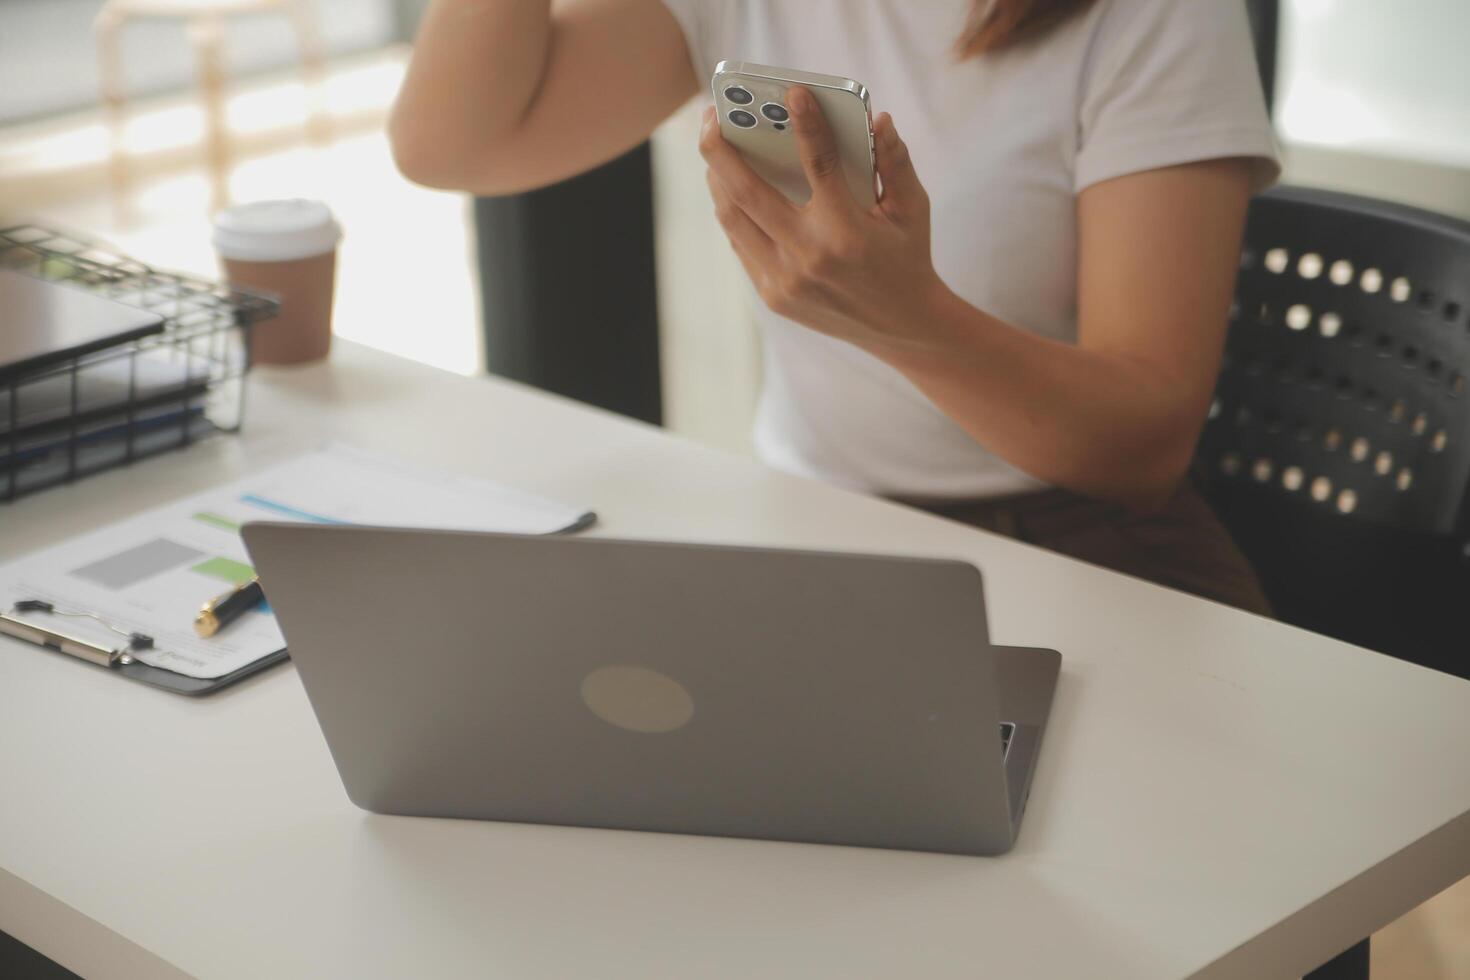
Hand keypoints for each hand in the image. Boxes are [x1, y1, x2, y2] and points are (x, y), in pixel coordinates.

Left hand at [699, 88, 950, 356]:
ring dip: (716, 179)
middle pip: (747, 192)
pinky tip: (728, 188)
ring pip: (733, 219)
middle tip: (711, 116)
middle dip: (720, 149)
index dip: (805, 124)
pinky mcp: (773, 296)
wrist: (901, 327)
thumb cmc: (907, 258)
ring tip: (714, 150)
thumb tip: (878, 120)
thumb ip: (895, 162)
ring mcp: (784, 280)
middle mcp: (809, 257)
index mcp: (846, 232)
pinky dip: (732, 212)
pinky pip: (742, 244)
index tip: (792, 92)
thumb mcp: (913, 210)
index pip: (818, 165)